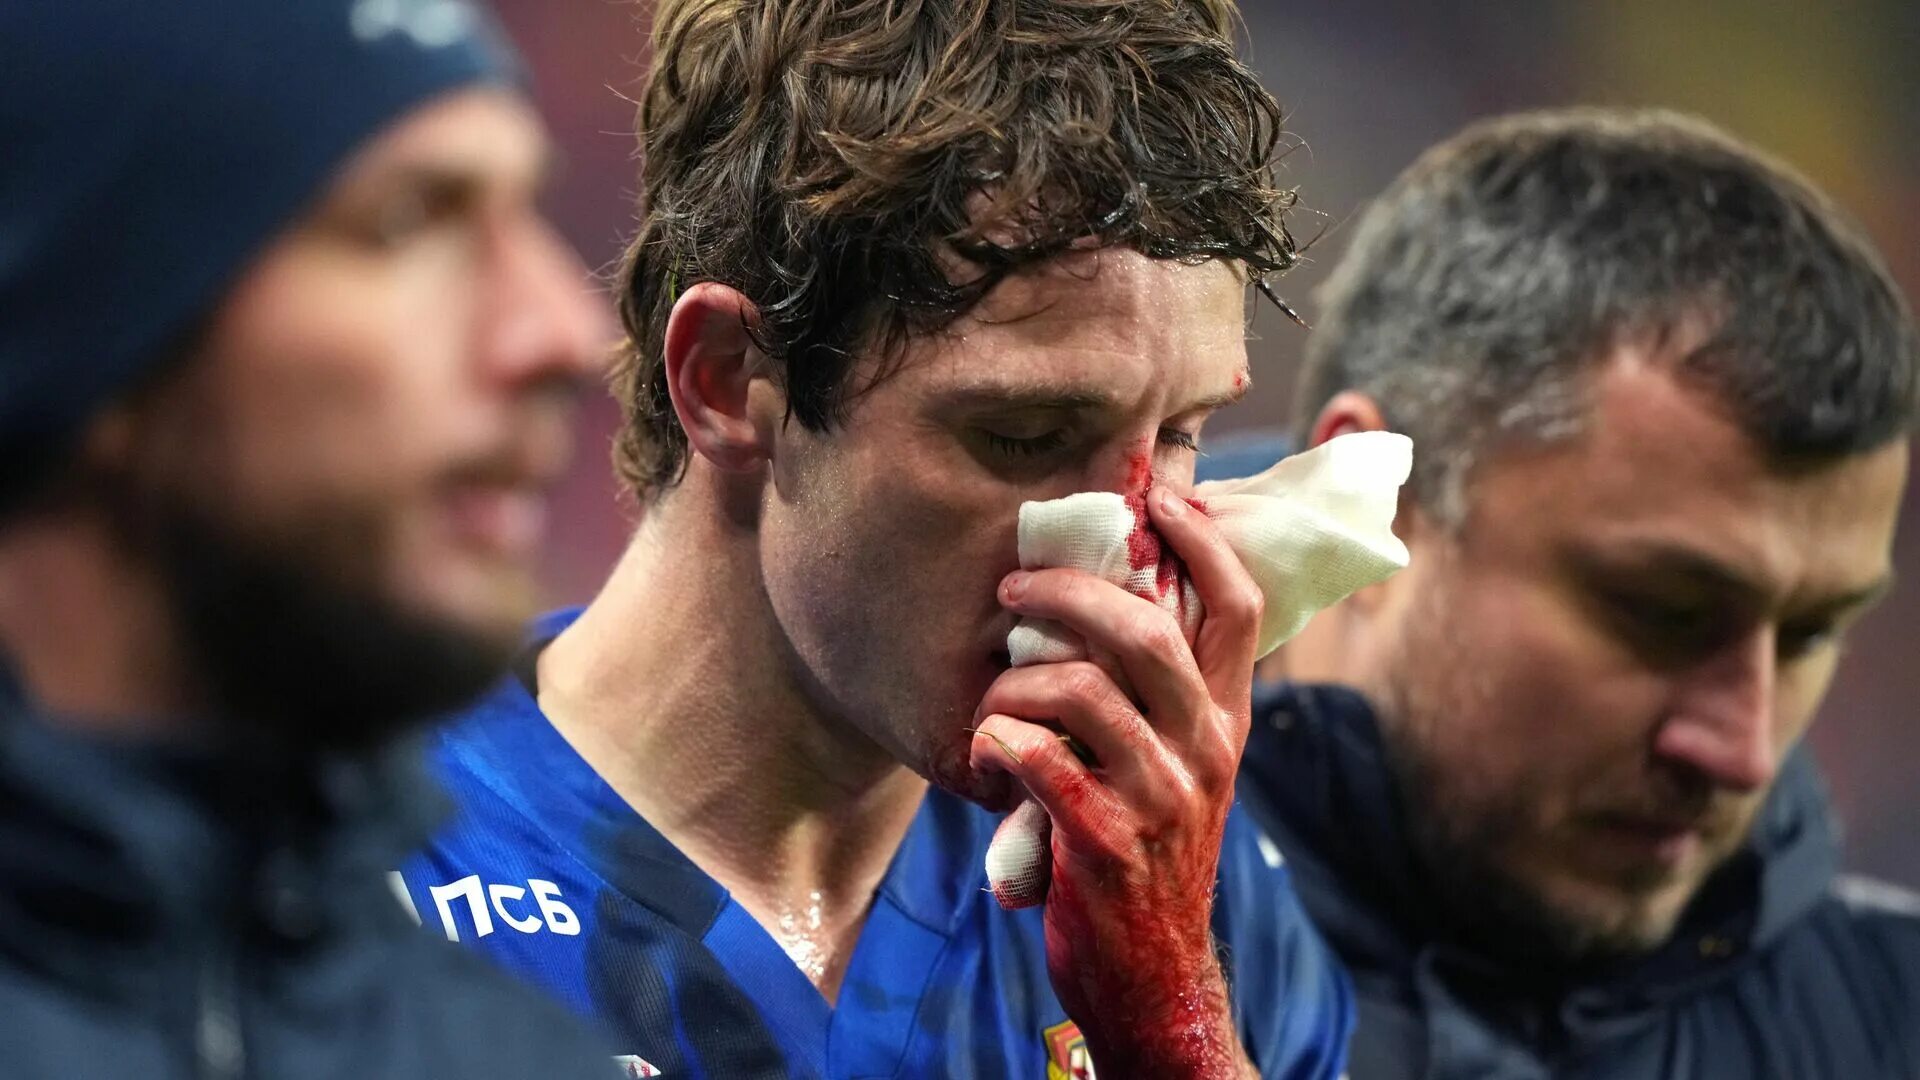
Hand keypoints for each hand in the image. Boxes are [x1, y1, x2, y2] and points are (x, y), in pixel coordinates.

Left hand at [970, 484, 1262, 1078]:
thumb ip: (1157, 694)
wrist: (1154, 975)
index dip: (1204, 540)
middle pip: (1146, 629)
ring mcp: (1161, 798)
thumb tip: (1109, 595)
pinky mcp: (1106, 842)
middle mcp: (1206, 750)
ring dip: (1015, 682)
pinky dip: (998, 743)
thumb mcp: (1177, 768)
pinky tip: (987, 754)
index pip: (1239, 606)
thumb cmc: (1146, 852)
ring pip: (1080, 689)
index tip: (1160, 498)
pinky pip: (1038, 760)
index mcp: (1226, 721)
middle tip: (1012, 589)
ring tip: (992, 700)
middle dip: (1066, 592)